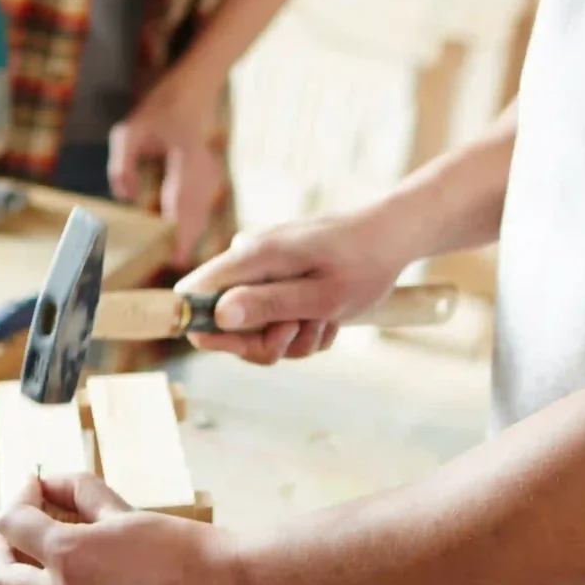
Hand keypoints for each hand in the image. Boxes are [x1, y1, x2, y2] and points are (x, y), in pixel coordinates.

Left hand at [0, 473, 246, 584]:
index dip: (18, 501)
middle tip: (15, 535)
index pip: (11, 525)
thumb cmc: (181, 547)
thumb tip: (47, 482)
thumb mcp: (124, 510)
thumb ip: (79, 492)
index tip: (33, 494)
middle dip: (1, 548)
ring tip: (23, 576)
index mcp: (70, 554)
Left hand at [107, 71, 225, 266]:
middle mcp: (204, 165)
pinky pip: (203, 207)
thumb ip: (122, 164)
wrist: (192, 95)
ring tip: (177, 257)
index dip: (181, 228)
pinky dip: (194, 225)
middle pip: (198, 211)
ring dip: (191, 234)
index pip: (183, 196)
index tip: (176, 253)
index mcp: (185, 152)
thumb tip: (125, 196)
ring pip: (203, 212)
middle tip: (175, 264)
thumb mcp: (129, 132)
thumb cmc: (158, 114)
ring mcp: (211, 172)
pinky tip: (183, 241)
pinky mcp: (211, 179)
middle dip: (187, 239)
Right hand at [178, 212, 406, 365]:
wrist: (392, 237)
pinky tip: (328, 316)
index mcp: (251, 256)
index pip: (192, 294)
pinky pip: (275, 322)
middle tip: (302, 332)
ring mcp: (261, 270)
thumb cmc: (362, 264)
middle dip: (266, 342)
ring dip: (293, 338)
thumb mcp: (320, 296)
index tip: (247, 347)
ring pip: (255, 330)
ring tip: (325, 320)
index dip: (206, 329)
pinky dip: (302, 329)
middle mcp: (247, 260)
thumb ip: (269, 305)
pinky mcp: (276, 280)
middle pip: (224, 323)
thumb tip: (219, 315)